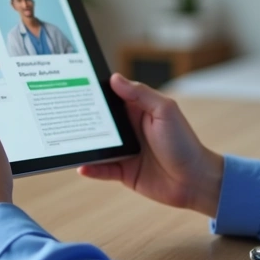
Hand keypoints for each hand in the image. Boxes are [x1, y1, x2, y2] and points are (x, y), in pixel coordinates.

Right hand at [78, 74, 223, 216]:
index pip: (113, 96)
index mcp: (139, 110)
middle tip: (64, 114)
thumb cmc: (184, 143)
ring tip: (67, 140)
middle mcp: (130, 129)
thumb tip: (114, 78)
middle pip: (101, 121)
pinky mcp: (124, 172)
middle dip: (84, 118)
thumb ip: (140, 94)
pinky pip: (102, 169)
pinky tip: (82, 166)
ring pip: (98, 145)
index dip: (97, 91)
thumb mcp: (165, 111)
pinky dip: (91, 168)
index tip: (76, 84)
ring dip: (85, 143)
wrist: (195, 181)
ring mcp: (125, 150)